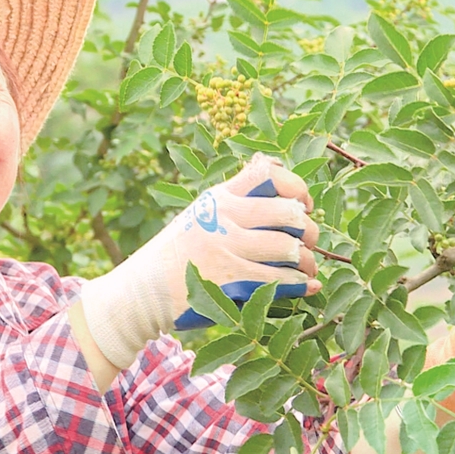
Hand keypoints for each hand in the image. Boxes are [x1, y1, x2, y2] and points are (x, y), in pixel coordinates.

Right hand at [81, 153, 320, 368]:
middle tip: (309, 243)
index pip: (268, 175)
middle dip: (310, 230)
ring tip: (308, 269)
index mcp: (218, 198)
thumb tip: (270, 163)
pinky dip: (300, 284)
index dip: (297, 187)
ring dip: (308, 261)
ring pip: (290, 248)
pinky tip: (306, 286)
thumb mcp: (200, 212)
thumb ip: (235, 193)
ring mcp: (226, 249)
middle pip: (289, 212)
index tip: (304, 205)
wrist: (144, 290)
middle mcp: (223, 218)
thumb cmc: (177, 252)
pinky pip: (280, 279)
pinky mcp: (230, 281)